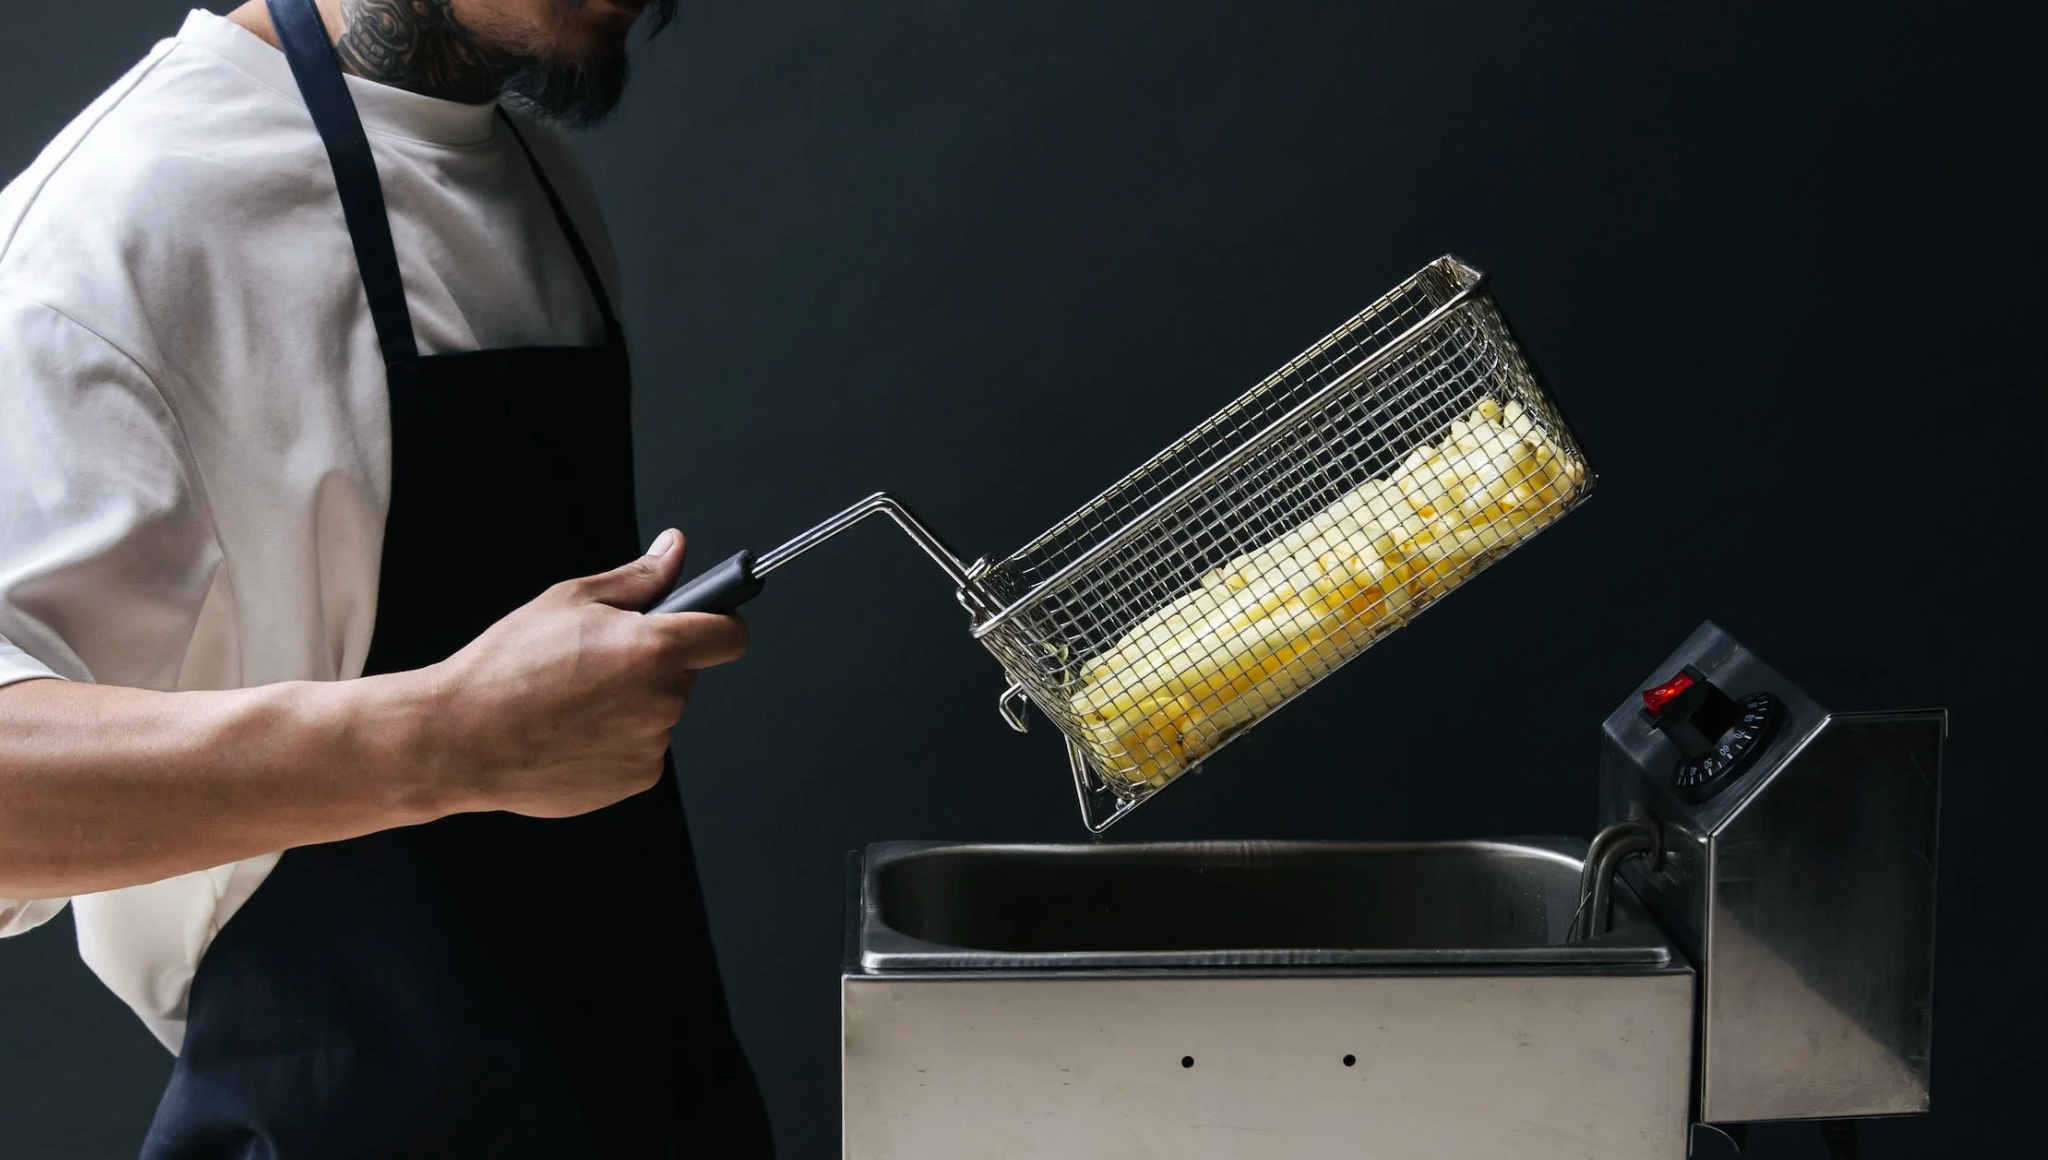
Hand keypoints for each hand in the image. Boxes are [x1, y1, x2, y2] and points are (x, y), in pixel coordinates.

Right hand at [421, 529, 747, 817]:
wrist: (460, 739)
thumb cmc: (507, 667)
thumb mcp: (571, 600)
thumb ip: (639, 578)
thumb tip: (675, 549)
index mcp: (654, 649)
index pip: (729, 635)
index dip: (719, 623)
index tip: (703, 622)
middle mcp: (663, 701)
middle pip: (684, 673)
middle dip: (653, 662)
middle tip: (596, 659)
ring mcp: (651, 745)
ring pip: (658, 711)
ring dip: (632, 702)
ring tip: (572, 698)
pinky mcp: (635, 779)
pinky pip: (641, 748)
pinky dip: (616, 739)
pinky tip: (571, 731)